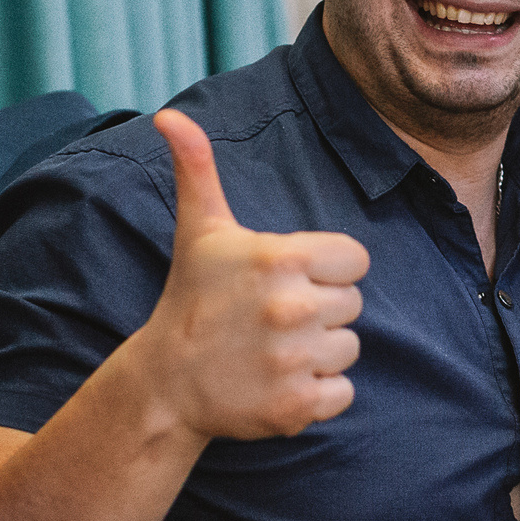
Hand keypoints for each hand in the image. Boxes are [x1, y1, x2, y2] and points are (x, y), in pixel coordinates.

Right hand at [138, 109, 366, 441]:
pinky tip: (279, 382)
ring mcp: (293, 360)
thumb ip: (197, 168)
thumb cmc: (192, 298)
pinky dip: (318, 394)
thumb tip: (169, 114)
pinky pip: (343, 394)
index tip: (285, 280)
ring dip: (319, 353)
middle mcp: (291, 307)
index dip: (325, 269)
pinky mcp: (295, 407)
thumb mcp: (200, 230)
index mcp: (280, 258)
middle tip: (272, 318)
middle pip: (352, 304)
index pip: (353, 259)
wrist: (165, 384)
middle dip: (320, 310)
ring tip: (273, 350)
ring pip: (348, 349)